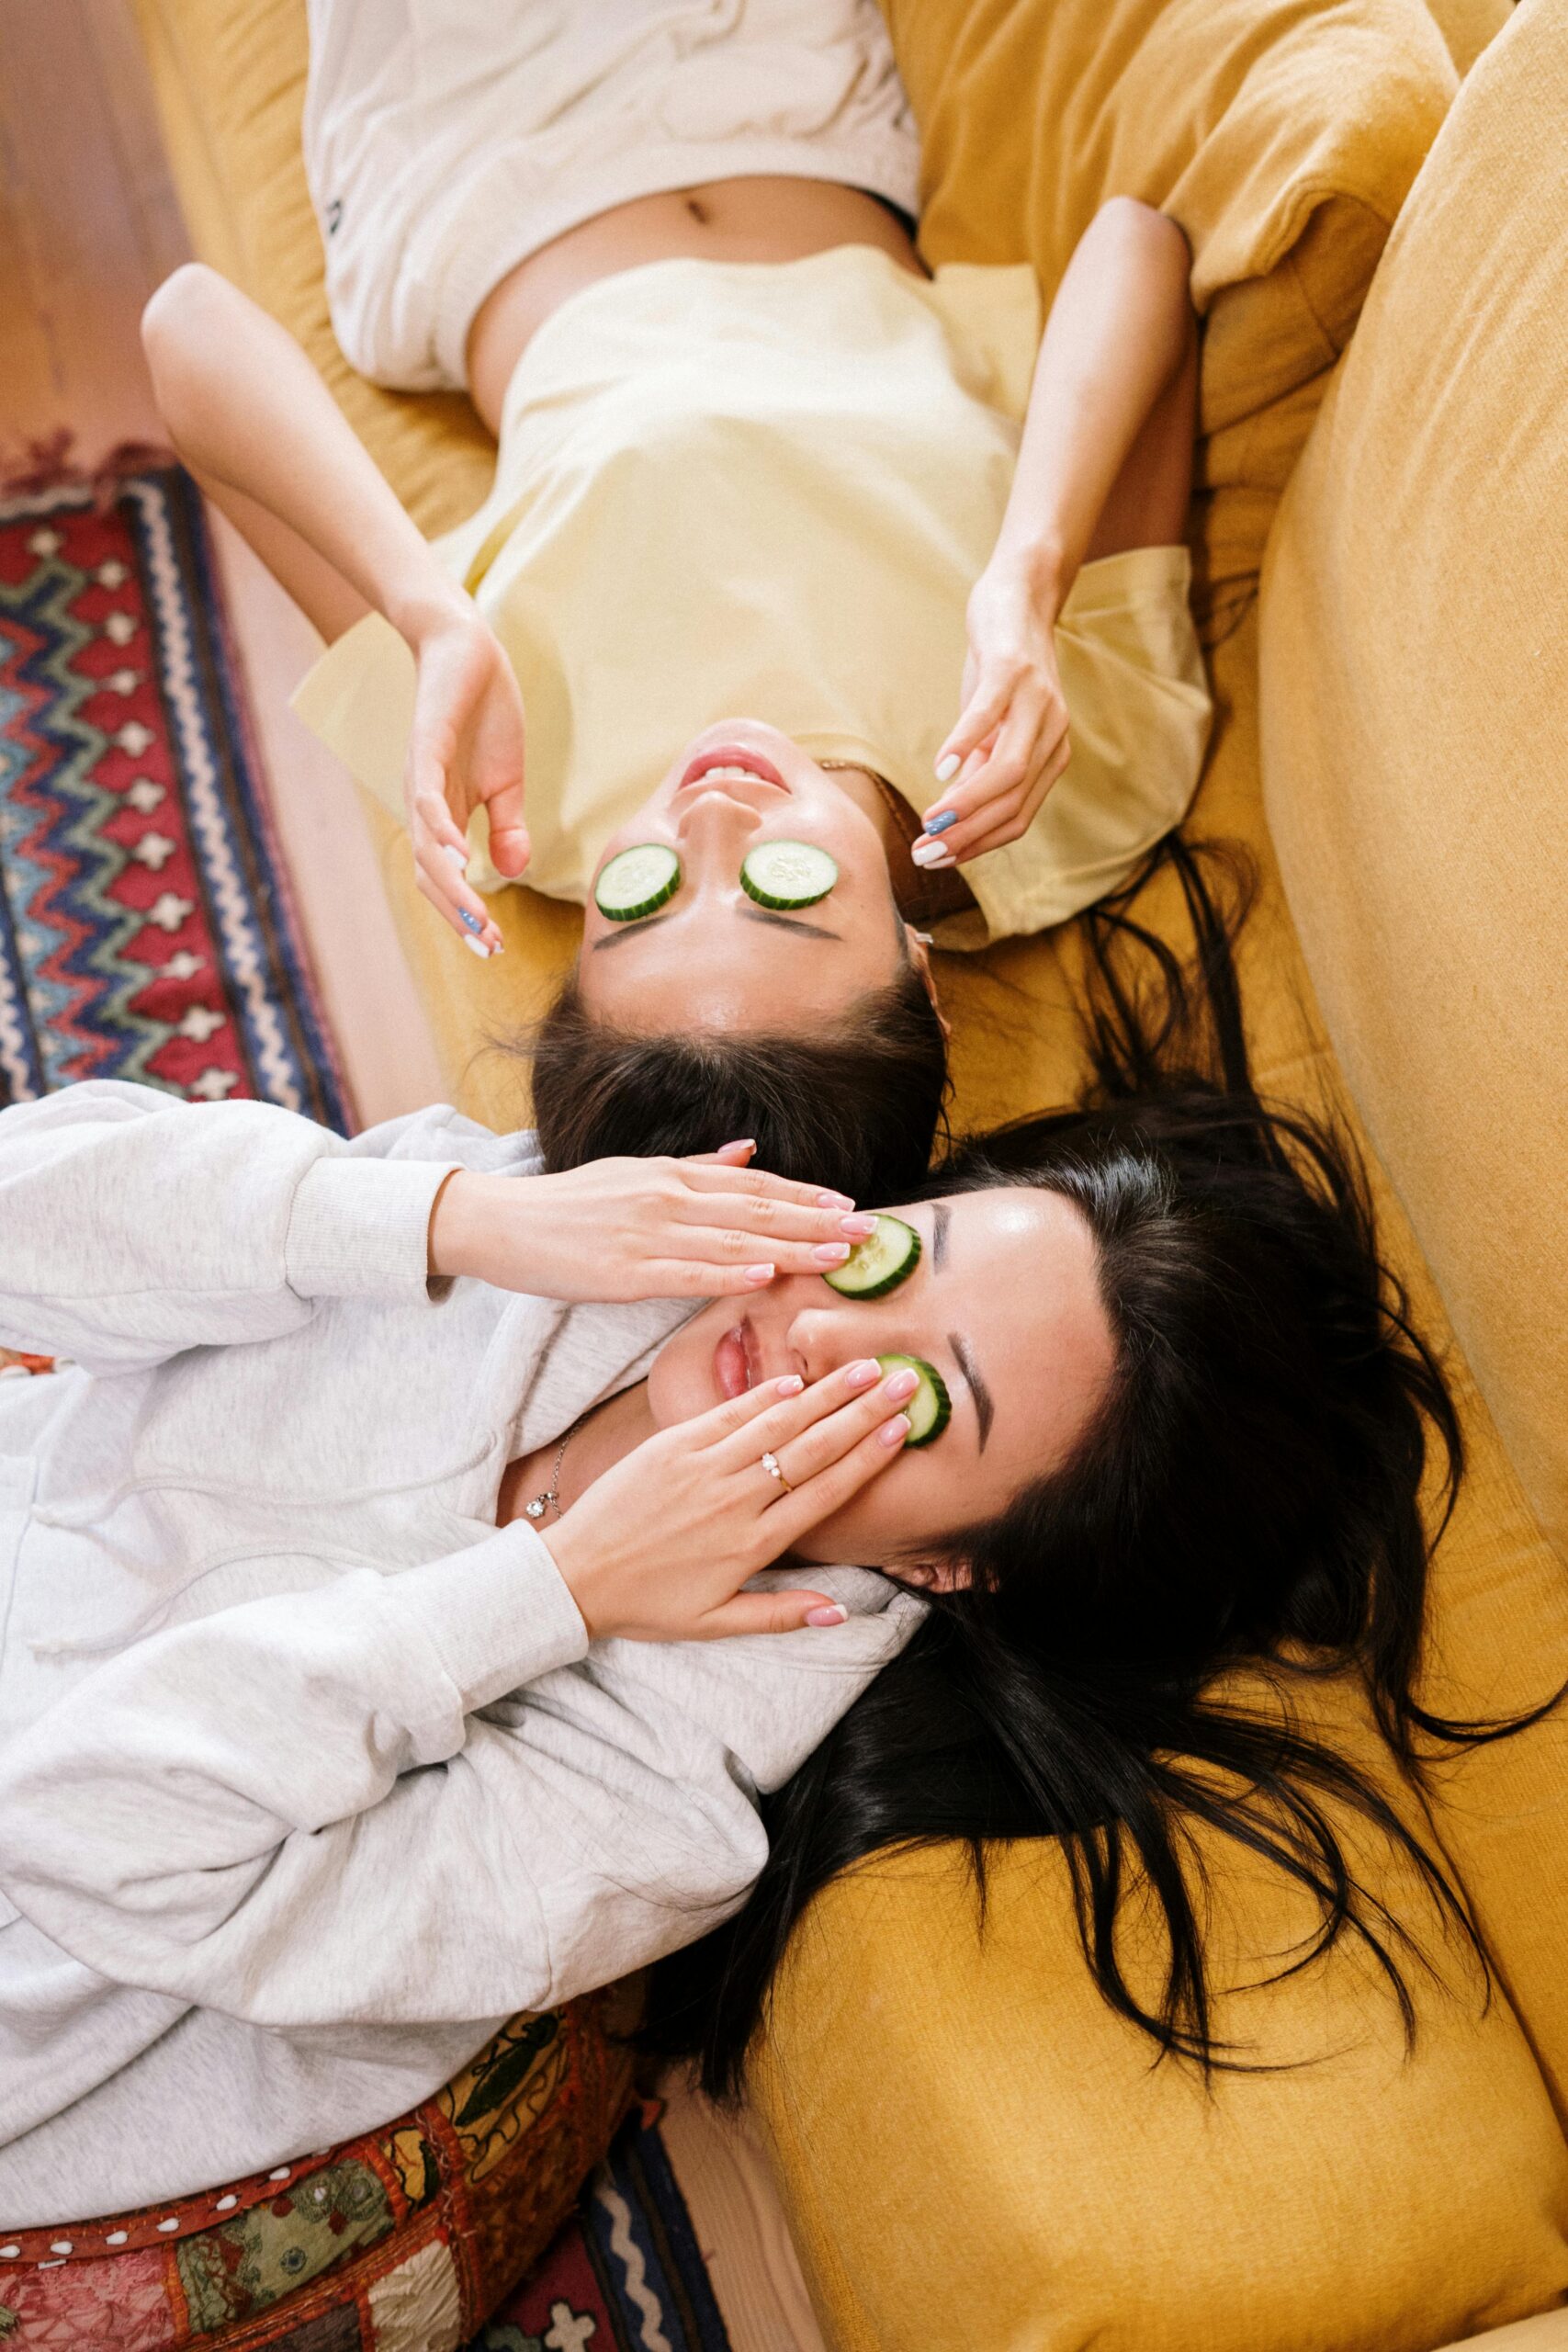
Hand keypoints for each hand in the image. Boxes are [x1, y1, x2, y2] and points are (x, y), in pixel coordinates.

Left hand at [404, 608, 528, 952]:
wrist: (469, 650)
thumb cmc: (486, 713)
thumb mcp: (507, 782)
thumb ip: (507, 828)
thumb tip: (511, 873)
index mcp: (442, 816)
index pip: (445, 880)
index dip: (466, 915)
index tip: (495, 947)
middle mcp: (424, 805)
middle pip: (431, 876)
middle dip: (459, 916)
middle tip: (489, 946)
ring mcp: (422, 779)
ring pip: (429, 849)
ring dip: (452, 889)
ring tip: (477, 920)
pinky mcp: (428, 749)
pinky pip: (429, 803)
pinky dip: (442, 835)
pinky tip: (462, 860)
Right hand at [428, 1141, 878, 1301]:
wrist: (502, 1223)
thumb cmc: (570, 1205)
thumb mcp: (635, 1173)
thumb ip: (696, 1166)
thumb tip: (748, 1149)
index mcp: (672, 1174)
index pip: (754, 1184)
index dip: (805, 1195)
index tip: (849, 1206)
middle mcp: (668, 1196)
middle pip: (756, 1209)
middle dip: (816, 1222)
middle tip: (867, 1232)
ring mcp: (648, 1233)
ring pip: (733, 1239)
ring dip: (791, 1248)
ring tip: (836, 1256)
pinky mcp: (625, 1271)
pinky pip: (687, 1272)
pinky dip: (729, 1273)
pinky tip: (765, 1276)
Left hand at [541, 1358, 918, 1639]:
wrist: (575, 1576)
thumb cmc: (647, 1603)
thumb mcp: (716, 1623)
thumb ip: (782, 1614)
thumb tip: (843, 1614)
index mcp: (752, 1544)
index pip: (825, 1491)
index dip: (868, 1457)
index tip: (903, 1429)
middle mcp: (734, 1500)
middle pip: (813, 1448)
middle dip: (864, 1412)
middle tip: (905, 1381)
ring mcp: (702, 1468)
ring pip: (777, 1423)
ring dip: (825, 1393)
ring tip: (864, 1368)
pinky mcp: (671, 1446)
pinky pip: (727, 1414)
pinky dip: (763, 1396)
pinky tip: (796, 1379)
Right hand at [915, 560, 1071, 866]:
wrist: (1020, 596)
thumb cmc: (1000, 668)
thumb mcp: (990, 727)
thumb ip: (977, 770)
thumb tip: (949, 819)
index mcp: (1050, 755)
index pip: (1016, 818)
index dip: (977, 846)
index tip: (936, 862)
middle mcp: (1052, 733)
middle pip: (1013, 802)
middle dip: (966, 835)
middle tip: (923, 854)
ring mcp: (1037, 701)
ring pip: (1008, 770)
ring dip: (967, 802)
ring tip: (930, 821)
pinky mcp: (1013, 668)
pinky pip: (989, 715)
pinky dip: (965, 743)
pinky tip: (940, 766)